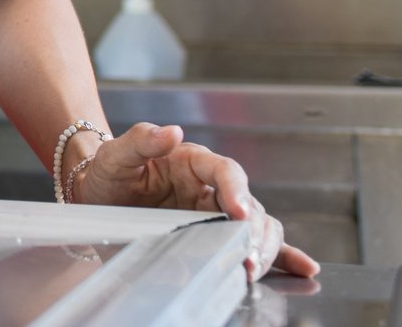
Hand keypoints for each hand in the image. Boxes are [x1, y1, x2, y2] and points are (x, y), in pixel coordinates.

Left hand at [72, 123, 318, 279]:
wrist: (98, 195)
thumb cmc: (109, 171)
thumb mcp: (115, 154)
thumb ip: (140, 140)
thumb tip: (171, 131)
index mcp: (192, 161)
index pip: (226, 172)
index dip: (236, 191)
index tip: (238, 213)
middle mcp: (211, 186)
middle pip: (250, 205)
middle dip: (253, 232)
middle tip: (246, 259)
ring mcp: (216, 211)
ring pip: (258, 226)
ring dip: (265, 247)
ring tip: (254, 269)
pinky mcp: (216, 233)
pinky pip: (254, 242)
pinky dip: (282, 255)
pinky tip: (303, 268)